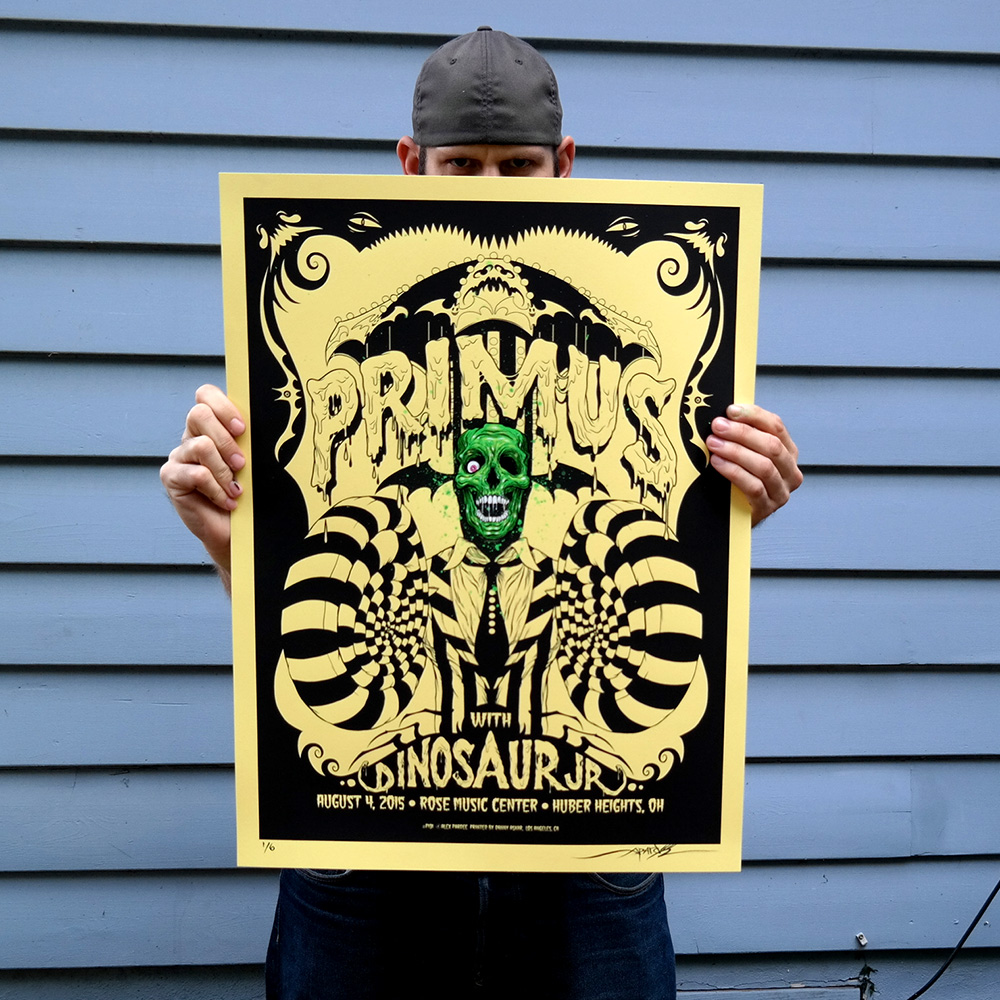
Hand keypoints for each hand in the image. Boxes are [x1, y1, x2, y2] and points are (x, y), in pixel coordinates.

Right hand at [159, 384, 244, 580]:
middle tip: (242, 463)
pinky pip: (196, 474)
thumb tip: (260, 424)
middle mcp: (192, 437)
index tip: (243, 428)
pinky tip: (227, 501)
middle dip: (226, 439)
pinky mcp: (172, 478)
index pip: (206, 395)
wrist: (237, 532)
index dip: (223, 406)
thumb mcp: (253, 463)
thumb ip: (249, 441)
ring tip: (236, 489)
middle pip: (198, 414)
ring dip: (224, 470)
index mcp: (212, 427)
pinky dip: (217, 489)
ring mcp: (179, 457)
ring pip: (200, 445)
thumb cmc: (249, 495)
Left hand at [707, 404, 802, 525]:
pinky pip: (753, 487)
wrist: (737, 515)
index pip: (776, 427)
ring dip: (735, 451)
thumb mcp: (746, 454)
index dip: (753, 415)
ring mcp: (781, 491)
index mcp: (788, 452)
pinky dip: (734, 472)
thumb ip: (744, 435)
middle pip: (771, 445)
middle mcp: (789, 471)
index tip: (731, 410)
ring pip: (764, 466)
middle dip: (742, 433)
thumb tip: (727, 414)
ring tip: (714, 444)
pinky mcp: (767, 508)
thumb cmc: (742, 481)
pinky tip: (718, 463)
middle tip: (718, 426)